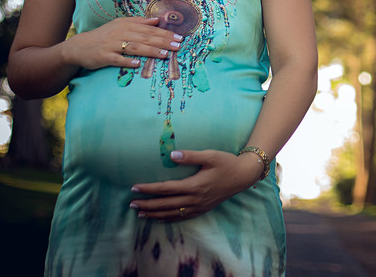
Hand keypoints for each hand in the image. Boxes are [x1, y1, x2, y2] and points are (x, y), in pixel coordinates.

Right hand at [60, 16, 181, 70]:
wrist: (80, 46)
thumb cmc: (104, 36)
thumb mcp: (120, 25)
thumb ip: (139, 22)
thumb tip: (157, 20)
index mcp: (125, 25)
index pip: (149, 29)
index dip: (165, 33)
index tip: (179, 37)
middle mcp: (119, 33)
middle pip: (145, 37)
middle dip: (163, 41)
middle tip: (178, 46)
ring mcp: (111, 45)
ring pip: (134, 47)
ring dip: (150, 50)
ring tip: (164, 54)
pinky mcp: (103, 56)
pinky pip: (117, 59)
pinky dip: (127, 61)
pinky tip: (138, 64)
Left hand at [129, 149, 265, 221]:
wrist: (243, 177)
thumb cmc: (226, 163)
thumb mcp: (210, 155)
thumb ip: (190, 156)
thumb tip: (171, 155)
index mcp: (194, 185)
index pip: (166, 189)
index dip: (149, 189)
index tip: (135, 188)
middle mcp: (194, 199)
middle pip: (165, 204)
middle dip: (147, 205)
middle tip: (131, 204)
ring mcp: (198, 206)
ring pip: (171, 213)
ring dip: (154, 214)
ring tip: (140, 213)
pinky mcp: (202, 210)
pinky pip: (181, 217)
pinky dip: (168, 219)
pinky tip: (159, 218)